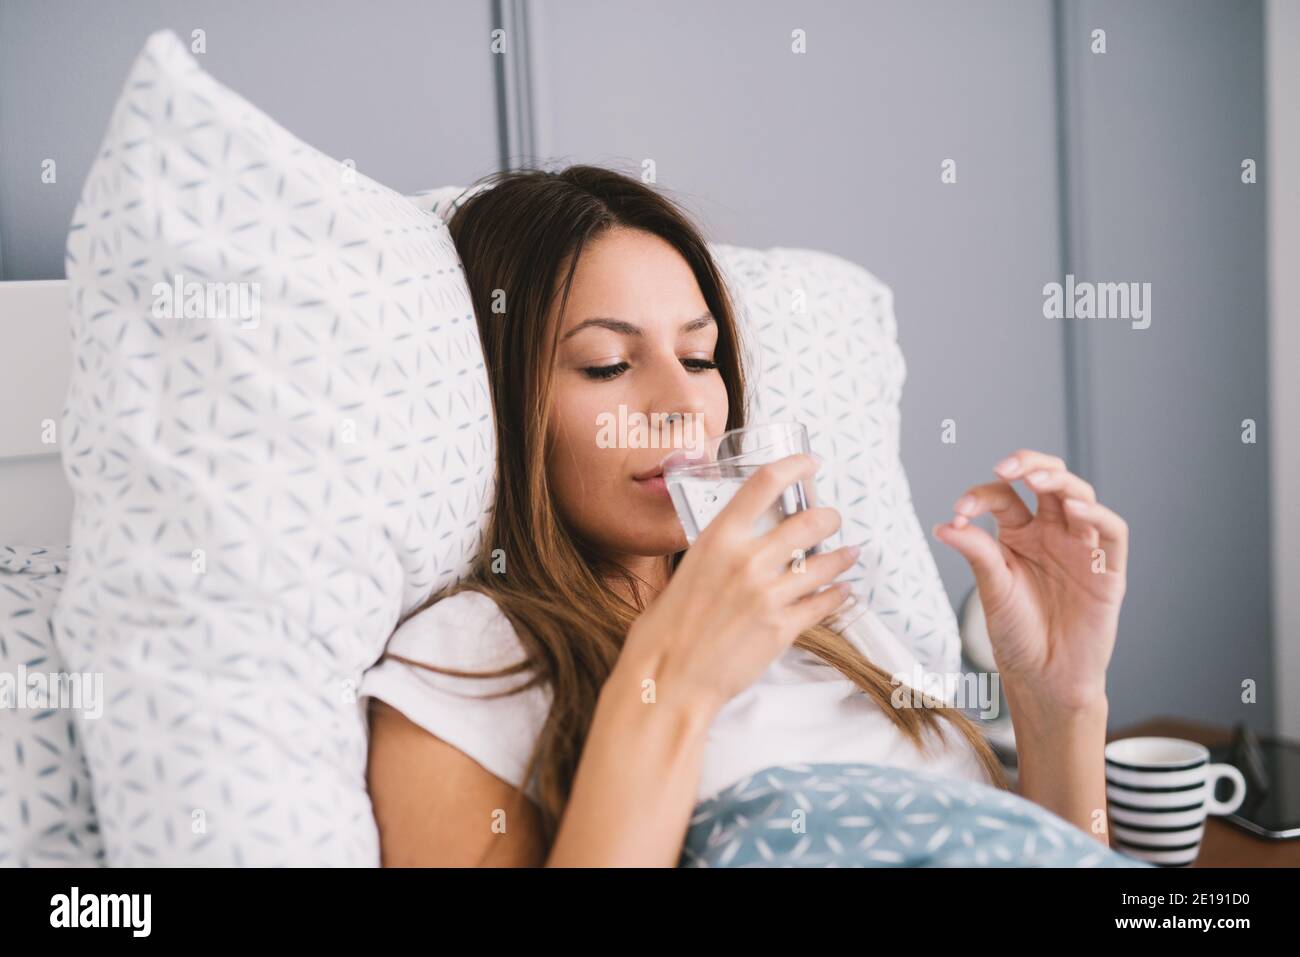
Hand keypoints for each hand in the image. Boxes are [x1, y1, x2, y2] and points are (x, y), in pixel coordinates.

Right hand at [620, 452, 858, 715]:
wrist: (668, 679)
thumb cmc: (665, 631)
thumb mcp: (685, 574)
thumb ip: (716, 555)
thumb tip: (735, 549)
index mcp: (717, 539)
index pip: (764, 485)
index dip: (794, 466)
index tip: (810, 463)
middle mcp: (747, 561)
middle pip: (808, 522)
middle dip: (829, 517)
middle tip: (833, 518)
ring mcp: (768, 595)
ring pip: (825, 564)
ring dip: (842, 556)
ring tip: (849, 553)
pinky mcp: (782, 628)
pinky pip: (823, 604)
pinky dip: (837, 595)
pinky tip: (841, 591)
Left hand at [931, 449, 1128, 711]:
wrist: (1045, 677)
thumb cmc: (1017, 633)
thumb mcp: (992, 589)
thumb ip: (977, 553)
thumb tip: (944, 525)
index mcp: (1018, 533)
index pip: (1004, 497)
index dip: (982, 496)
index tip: (960, 512)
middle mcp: (1052, 533)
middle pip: (1047, 482)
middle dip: (1028, 465)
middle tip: (1005, 468)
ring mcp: (1082, 547)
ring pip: (1079, 497)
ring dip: (1059, 482)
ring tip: (1035, 479)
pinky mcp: (1109, 568)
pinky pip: (1111, 532)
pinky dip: (1096, 515)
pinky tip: (1074, 509)